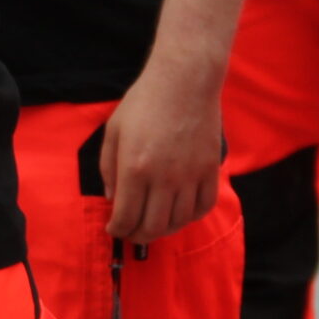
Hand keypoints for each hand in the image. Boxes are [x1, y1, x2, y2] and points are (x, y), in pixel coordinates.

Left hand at [100, 57, 226, 241]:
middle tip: (131, 233)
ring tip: (153, 225)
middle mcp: (164, 179)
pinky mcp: (210, 171)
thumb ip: (108, 168)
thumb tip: (113, 200)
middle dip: (138, 236)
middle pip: (153, 227)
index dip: (118, 230)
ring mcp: (191, 176)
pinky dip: (191, 218)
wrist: (183, 82)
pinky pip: (204, 207)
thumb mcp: (113, 131)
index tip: (113, 230)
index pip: (126, 217)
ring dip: (164, 230)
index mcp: (134, 169)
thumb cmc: (143, 103)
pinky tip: (180, 213)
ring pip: (180, 222)